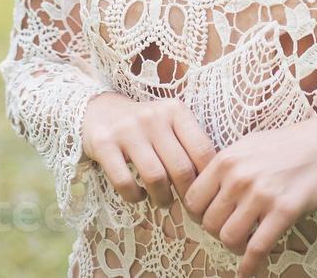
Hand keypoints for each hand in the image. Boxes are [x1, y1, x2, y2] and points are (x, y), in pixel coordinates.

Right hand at [81, 93, 216, 208]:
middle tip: (187, 206)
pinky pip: (124, 181)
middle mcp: (153, 117)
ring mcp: (127, 129)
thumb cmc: (146, 126)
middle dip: (187, 195)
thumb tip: (215, 182)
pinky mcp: (104, 144)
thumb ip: (190, 145)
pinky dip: (135, 196)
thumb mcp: (171, 123)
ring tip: (164, 202)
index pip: (202, 151)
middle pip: (181, 168)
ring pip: (155, 177)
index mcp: (175, 111)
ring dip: (163, 199)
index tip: (206, 196)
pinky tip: (139, 195)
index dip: (208, 181)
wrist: (101, 110)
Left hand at [181, 113, 316, 277]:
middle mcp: (239, 177)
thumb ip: (225, 168)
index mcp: (226, 160)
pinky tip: (249, 273)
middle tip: (234, 230)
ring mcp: (261, 194)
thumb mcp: (247, 146)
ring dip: (235, 247)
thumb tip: (205, 191)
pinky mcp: (284, 211)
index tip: (212, 218)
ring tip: (246, 244)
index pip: (192, 200)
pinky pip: (257, 249)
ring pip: (229, 238)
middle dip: (219, 232)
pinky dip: (250, 267)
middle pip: (209, 223)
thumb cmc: (287, 146)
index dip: (199, 215)